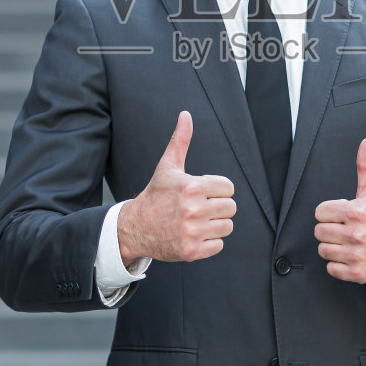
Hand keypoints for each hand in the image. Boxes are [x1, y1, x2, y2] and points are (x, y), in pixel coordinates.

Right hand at [118, 111, 235, 265]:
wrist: (135, 227)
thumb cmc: (156, 195)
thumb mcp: (168, 166)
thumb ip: (180, 140)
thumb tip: (186, 115)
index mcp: (192, 186)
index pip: (228, 188)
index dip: (217, 190)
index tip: (203, 193)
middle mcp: (193, 209)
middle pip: (231, 208)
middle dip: (218, 207)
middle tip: (200, 208)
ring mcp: (192, 232)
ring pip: (227, 227)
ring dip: (215, 225)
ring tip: (197, 222)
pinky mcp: (191, 251)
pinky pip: (219, 246)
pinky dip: (209, 243)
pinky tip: (195, 235)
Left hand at [314, 138, 365, 283]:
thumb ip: (365, 166)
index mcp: (356, 211)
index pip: (320, 212)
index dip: (330, 214)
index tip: (343, 216)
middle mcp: (356, 233)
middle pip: (319, 232)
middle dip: (331, 230)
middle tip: (347, 230)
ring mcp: (357, 254)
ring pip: (323, 250)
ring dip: (334, 248)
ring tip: (349, 243)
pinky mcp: (358, 273)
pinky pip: (331, 269)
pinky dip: (338, 266)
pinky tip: (351, 257)